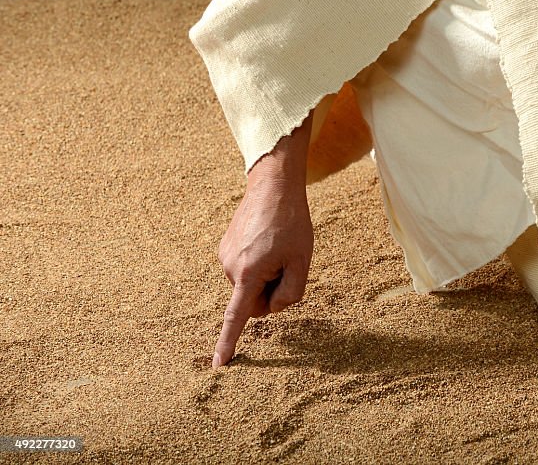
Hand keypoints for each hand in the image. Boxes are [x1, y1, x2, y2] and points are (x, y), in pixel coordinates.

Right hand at [212, 118, 313, 367]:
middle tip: (288, 264)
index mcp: (248, 273)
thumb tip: (270, 308)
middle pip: (253, 302)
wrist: (273, 186)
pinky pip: (246, 269)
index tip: (220, 366)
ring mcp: (225, 257)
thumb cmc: (292, 224)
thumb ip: (291, 293)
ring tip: (278, 246)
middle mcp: (229, 267)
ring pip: (250, 285)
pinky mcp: (226, 247)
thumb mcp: (302, 261)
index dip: (229, 343)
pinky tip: (269, 241)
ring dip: (266, 275)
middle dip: (270, 292)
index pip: (237, 318)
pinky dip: (259, 263)